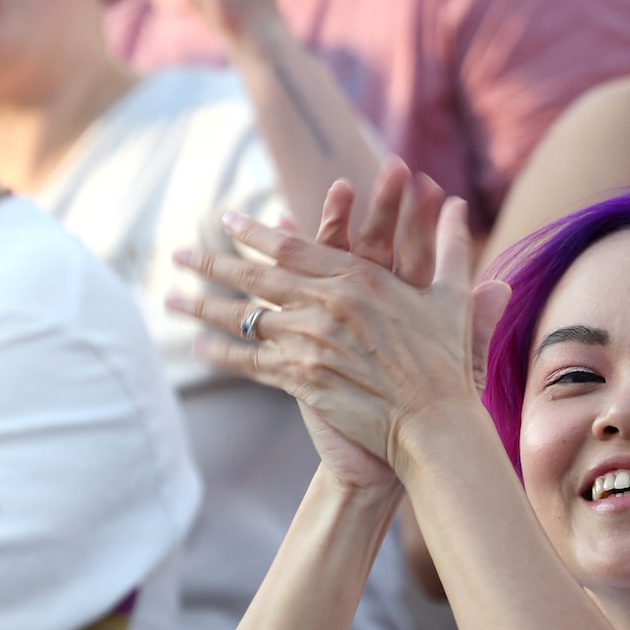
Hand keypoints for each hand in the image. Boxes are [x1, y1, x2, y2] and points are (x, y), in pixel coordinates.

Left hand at [172, 162, 485, 472]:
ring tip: (170, 299)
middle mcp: (325, 304)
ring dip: (202, 307)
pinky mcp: (300, 380)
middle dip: (211, 264)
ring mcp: (308, 343)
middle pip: (253, 277)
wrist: (432, 423)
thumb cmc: (448, 361)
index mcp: (357, 277)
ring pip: (244, 319)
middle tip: (178, 254)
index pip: (292, 247)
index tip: (226, 220)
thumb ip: (452, 248)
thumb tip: (460, 206)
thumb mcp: (453, 296)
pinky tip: (198, 348)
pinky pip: (250, 363)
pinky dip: (221, 355)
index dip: (254, 232)